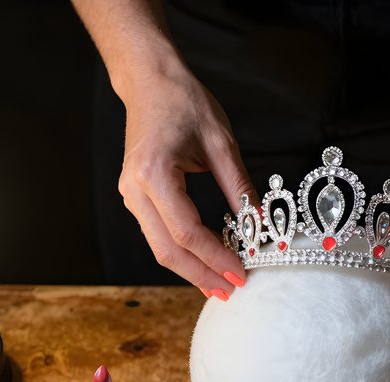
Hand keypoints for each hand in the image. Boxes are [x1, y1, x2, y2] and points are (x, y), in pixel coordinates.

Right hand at [118, 65, 254, 298]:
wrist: (150, 81)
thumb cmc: (185, 103)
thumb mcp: (221, 143)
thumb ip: (240, 189)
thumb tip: (259, 228)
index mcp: (154, 173)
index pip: (187, 232)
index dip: (215, 258)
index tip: (241, 274)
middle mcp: (135, 189)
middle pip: (168, 251)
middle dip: (201, 276)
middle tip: (230, 292)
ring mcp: (130, 196)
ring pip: (160, 248)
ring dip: (191, 271)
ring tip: (219, 286)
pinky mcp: (135, 198)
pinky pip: (158, 236)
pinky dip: (182, 254)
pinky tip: (203, 264)